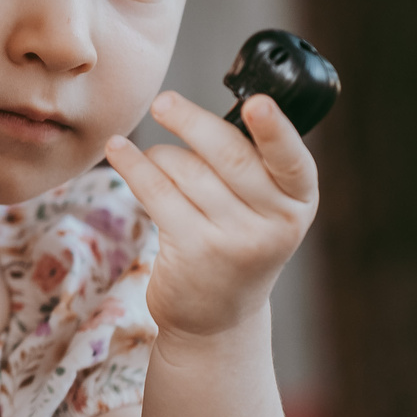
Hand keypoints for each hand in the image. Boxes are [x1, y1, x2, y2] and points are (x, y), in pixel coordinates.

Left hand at [104, 91, 318, 340]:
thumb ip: (252, 165)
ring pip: (187, 170)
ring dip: (161, 154)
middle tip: (163, 102)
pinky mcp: (193, 251)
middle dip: (191, 122)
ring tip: (155, 157)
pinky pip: (156, 192)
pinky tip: (117, 149)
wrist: (219, 315)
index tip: (256, 102)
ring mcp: (234, 241)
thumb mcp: (264, 208)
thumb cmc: (238, 240)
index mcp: (299, 201)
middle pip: (230, 156)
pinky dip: (133, 165)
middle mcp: (275, 223)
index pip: (293, 160)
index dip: (275, 130)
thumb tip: (198, 112)